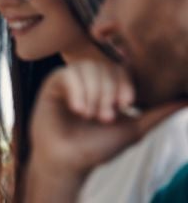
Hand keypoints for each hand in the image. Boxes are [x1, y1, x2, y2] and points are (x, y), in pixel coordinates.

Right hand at [25, 60, 186, 201]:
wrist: (69, 160)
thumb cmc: (98, 147)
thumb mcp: (134, 129)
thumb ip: (158, 113)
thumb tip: (186, 100)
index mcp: (108, 87)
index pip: (122, 70)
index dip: (125, 84)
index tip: (127, 105)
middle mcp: (90, 80)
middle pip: (105, 68)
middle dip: (108, 93)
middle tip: (105, 118)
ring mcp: (71, 80)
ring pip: (87, 69)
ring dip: (93, 93)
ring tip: (90, 116)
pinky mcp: (53, 83)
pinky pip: (68, 75)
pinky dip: (77, 92)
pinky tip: (78, 110)